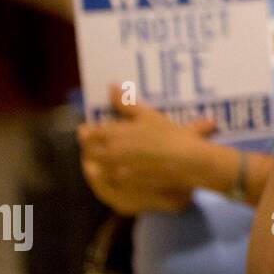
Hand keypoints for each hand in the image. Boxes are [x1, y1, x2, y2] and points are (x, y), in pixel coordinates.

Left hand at [77, 85, 219, 214]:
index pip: (88, 133)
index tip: (87, 130)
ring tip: (105, 161)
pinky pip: (108, 183)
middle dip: (88, 148)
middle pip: (89, 152)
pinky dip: (108, 178)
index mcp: (113, 133)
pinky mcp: (125, 186)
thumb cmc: (170, 135)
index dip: (86, 132)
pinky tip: (117, 175)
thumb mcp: (149, 115)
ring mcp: (117, 171)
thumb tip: (111, 86)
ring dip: (96, 163)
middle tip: (95, 145)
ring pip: (95, 168)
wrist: (187, 161)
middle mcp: (110, 153)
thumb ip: (126, 103)